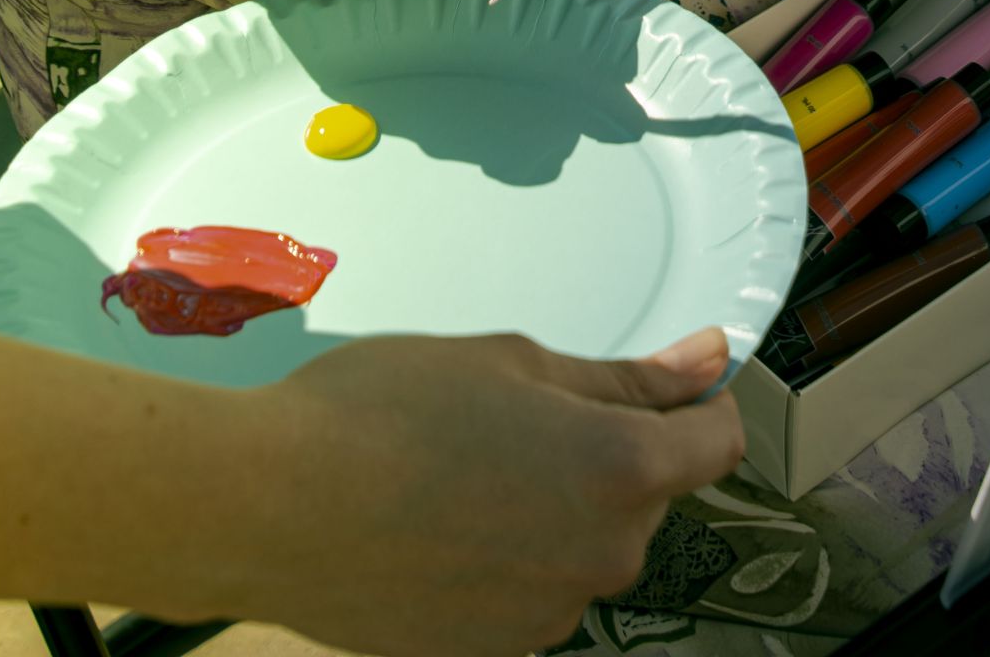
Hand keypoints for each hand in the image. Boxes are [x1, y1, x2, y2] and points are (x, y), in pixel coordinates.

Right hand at [237, 328, 744, 655]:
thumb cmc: (381, 413)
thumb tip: (706, 362)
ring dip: (554, 507)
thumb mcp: (513, 362)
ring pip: (585, 544)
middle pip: (647, 493)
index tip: (675, 380)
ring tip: (464, 468)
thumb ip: (624, 377)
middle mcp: (602, 557)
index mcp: (619, 471)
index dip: (699, 403)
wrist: (272, 505)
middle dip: (606, 451)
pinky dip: (509, 558)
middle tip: (518, 413)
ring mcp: (549, 618)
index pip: (717, 443)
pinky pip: (534, 591)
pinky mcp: (496, 652)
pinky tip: (442, 523)